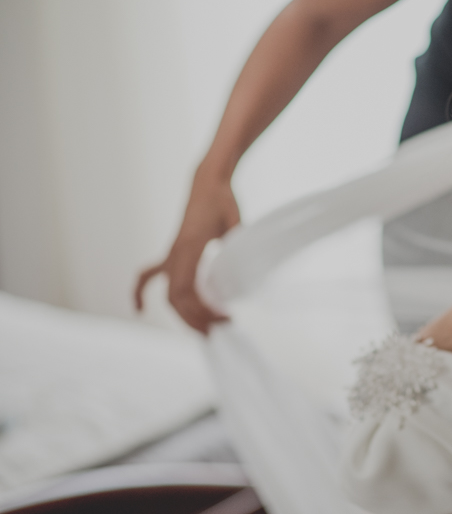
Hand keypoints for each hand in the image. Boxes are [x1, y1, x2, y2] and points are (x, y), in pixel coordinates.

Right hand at [135, 167, 239, 333]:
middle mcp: (175, 254)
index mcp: (189, 247)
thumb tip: (248, 265)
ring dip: (184, 314)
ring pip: (168, 293)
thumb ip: (238, 240)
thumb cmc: (222, 199)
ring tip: (206, 330)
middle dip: (195, 319)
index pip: (186, 290)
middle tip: (220, 331)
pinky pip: (150, 275)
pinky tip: (140, 310)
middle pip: (176, 298)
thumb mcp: (235, 220)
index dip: (200, 310)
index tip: (223, 318)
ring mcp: (172, 255)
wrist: (207, 182)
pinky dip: (141, 293)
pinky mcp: (173, 253)